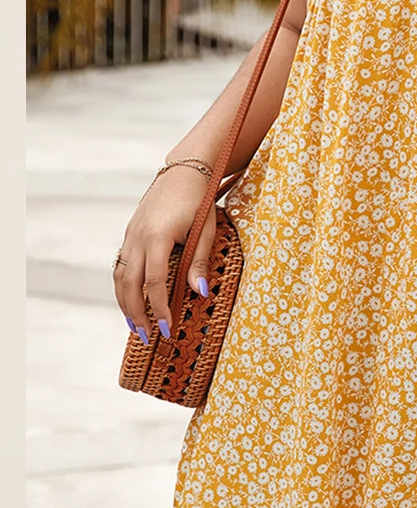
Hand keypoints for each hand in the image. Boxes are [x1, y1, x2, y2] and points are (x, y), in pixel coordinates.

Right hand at [113, 167, 217, 343]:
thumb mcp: (205, 230)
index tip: (168, 329)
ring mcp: (130, 235)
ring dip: (125, 304)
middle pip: (129, 284)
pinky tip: (130, 301)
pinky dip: (122, 287)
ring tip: (135, 326)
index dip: (159, 308)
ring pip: (119, 277)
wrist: (184, 170)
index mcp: (157, 237)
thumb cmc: (199, 200)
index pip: (154, 282)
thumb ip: (199, 262)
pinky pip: (120, 265)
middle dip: (137, 314)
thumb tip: (199, 293)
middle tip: (148, 337)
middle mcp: (138, 237)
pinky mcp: (129, 233)